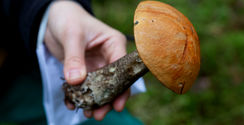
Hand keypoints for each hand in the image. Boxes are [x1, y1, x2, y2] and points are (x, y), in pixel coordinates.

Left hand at [45, 1, 129, 119]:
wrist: (53, 18)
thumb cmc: (68, 19)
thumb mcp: (72, 35)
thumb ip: (74, 58)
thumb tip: (76, 81)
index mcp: (113, 44)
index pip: (122, 68)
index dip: (121, 87)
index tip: (117, 104)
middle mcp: (109, 56)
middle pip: (113, 81)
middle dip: (107, 99)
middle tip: (98, 114)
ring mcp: (97, 64)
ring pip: (100, 87)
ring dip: (94, 101)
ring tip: (88, 113)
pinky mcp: (85, 70)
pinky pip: (84, 86)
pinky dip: (78, 95)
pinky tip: (72, 103)